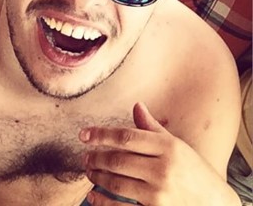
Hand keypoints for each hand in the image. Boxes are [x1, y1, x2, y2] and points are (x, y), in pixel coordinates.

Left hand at [80, 102, 239, 205]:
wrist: (216, 204)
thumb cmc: (193, 170)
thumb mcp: (175, 144)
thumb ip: (152, 127)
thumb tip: (136, 105)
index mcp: (167, 147)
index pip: (126, 137)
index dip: (101, 135)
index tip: (84, 134)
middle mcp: (163, 169)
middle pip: (118, 160)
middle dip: (96, 158)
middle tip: (85, 157)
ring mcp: (159, 194)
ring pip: (117, 183)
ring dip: (98, 177)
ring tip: (89, 171)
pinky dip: (103, 202)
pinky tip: (92, 196)